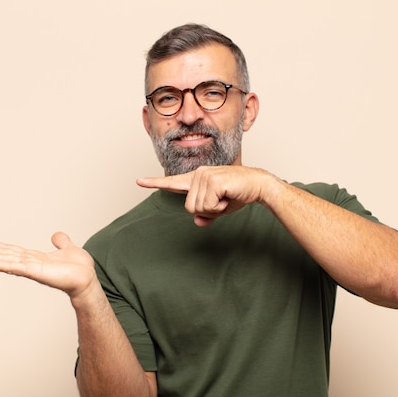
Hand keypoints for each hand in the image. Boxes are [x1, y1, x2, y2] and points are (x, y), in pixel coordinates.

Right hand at [0, 232, 96, 299]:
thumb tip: (56, 235)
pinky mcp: (35, 272)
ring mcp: (31, 269)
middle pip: (3, 255)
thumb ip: (62, 242)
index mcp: (35, 258)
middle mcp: (29, 263)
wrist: (87, 279)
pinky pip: (14, 267)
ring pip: (5, 260)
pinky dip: (0, 264)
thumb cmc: (79, 268)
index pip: (11, 250)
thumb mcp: (68, 248)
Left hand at [137, 166, 277, 225]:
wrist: (258, 186)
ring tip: (227, 197)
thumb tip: (197, 221)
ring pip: (198, 208)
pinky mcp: (212, 180)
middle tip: (223, 201)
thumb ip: (207, 215)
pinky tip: (229, 196)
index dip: (155, 183)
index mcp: (197, 180)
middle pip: (189, 207)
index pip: (173, 182)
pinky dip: (220, 207)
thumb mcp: (220, 209)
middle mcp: (198, 175)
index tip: (139, 181)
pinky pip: (208, 206)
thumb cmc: (239, 194)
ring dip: (215, 209)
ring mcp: (204, 176)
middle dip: (208, 211)